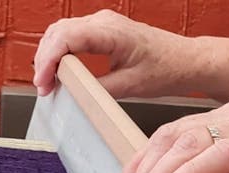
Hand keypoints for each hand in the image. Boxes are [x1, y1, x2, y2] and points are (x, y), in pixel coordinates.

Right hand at [33, 10, 197, 97]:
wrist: (185, 61)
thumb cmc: (166, 69)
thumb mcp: (130, 86)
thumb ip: (98, 89)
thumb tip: (72, 95)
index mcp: (113, 32)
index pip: (67, 37)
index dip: (49, 60)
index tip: (43, 83)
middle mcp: (104, 21)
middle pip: (58, 32)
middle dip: (44, 59)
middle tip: (43, 87)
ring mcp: (102, 23)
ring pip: (61, 32)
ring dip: (49, 55)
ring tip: (47, 82)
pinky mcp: (102, 30)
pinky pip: (71, 35)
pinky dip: (59, 52)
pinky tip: (58, 71)